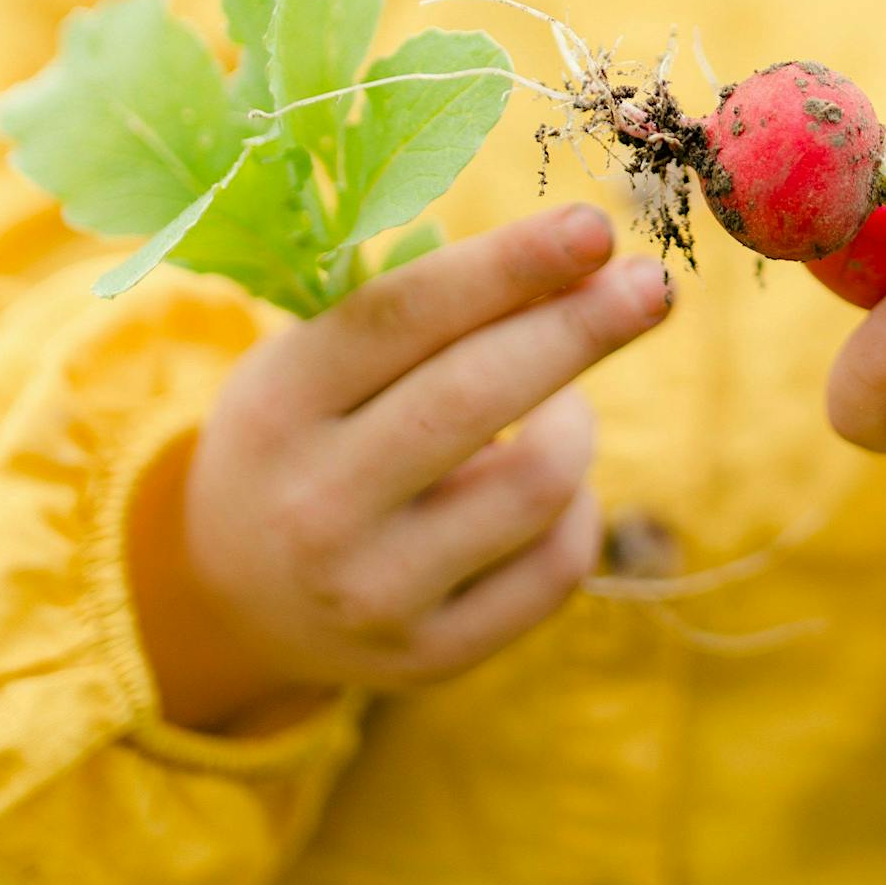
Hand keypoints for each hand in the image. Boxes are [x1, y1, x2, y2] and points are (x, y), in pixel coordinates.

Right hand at [129, 204, 672, 728]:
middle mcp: (316, 504)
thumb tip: (579, 256)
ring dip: (576, 420)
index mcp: (279, 401)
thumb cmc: (309, 431)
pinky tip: (552, 481)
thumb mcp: (315, 357)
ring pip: (541, 482)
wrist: (233, 593)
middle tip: (652, 283)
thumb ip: (420, 308)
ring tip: (560, 400)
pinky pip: (560, 564)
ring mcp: (372, 593)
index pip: (407, 315)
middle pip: (481, 395)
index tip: (595, 227)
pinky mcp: (431, 658)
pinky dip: (578, 503)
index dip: (511, 264)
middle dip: (582, 328)